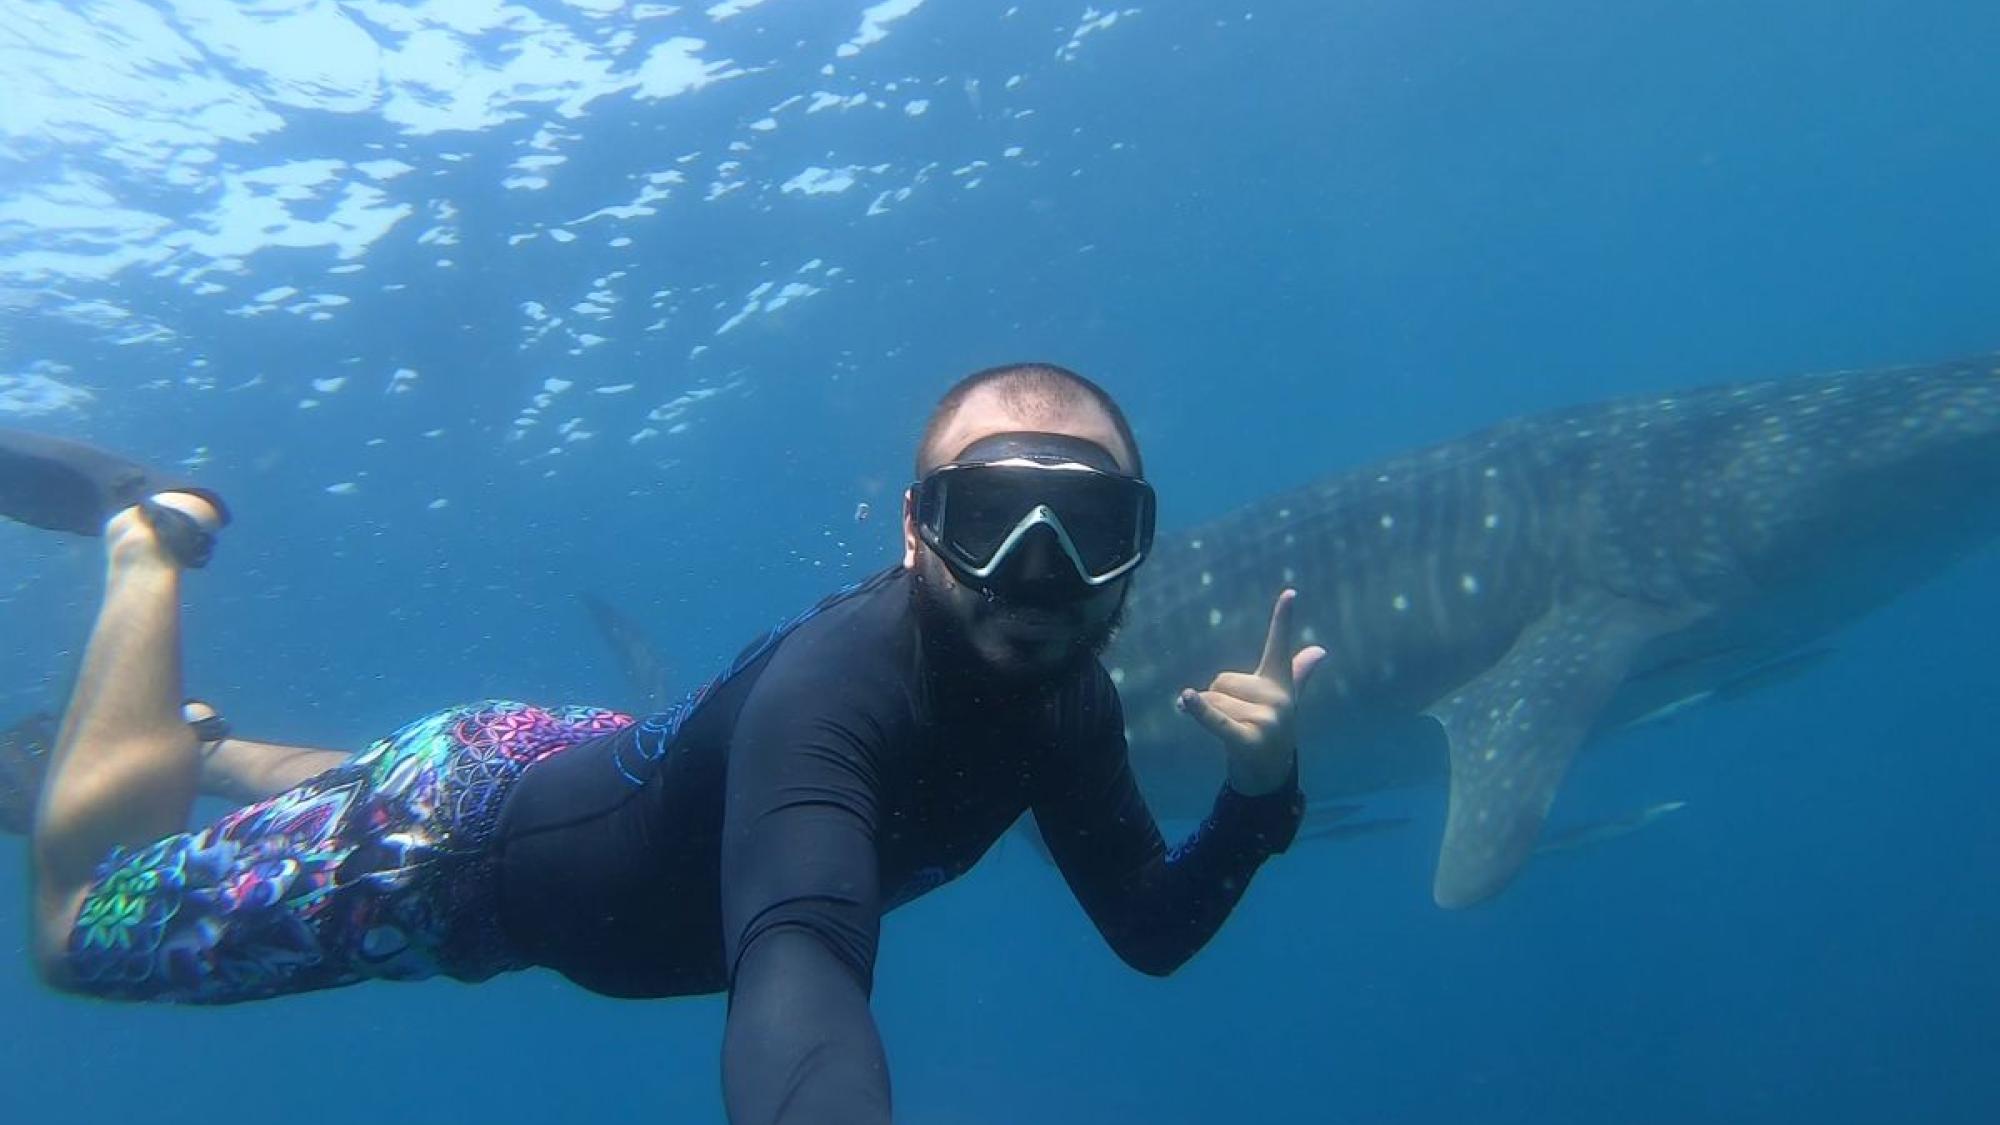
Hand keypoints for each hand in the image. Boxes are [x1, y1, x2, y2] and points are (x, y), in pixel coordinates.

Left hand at [1176, 588, 1326, 795]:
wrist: (1268, 776)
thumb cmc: (1268, 731)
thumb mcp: (1283, 699)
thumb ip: (1296, 672)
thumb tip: (1320, 650)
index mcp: (1280, 684)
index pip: (1279, 646)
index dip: (1283, 619)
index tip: (1290, 592)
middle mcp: (1277, 699)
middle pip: (1221, 680)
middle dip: (1215, 698)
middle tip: (1235, 720)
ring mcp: (1266, 720)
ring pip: (1212, 700)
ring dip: (1206, 715)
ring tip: (1230, 732)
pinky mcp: (1248, 740)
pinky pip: (1216, 720)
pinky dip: (1199, 712)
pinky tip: (1185, 698)